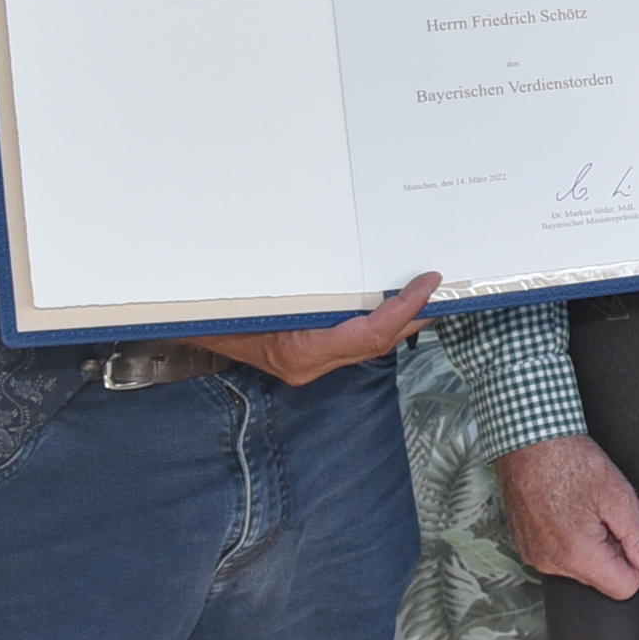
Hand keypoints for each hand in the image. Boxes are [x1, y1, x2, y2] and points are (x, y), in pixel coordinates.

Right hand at [188, 273, 436, 384]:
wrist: (196, 330)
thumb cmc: (226, 310)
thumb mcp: (267, 297)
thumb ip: (310, 294)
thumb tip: (359, 274)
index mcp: (302, 350)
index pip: (370, 335)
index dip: (405, 309)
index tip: (427, 284)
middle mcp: (311, 364)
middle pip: (379, 343)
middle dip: (415, 317)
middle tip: (442, 290)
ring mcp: (312, 365)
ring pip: (371, 346)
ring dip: (402, 321)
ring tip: (428, 296)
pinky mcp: (311, 359)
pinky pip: (355, 344)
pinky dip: (379, 325)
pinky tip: (393, 307)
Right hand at [498, 433, 638, 601]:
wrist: (529, 440)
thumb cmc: (570, 462)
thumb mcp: (619, 498)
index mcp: (577, 556)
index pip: (625, 587)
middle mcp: (552, 564)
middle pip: (603, 576)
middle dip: (618, 546)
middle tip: (616, 511)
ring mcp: (536, 555)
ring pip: (583, 564)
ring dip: (597, 540)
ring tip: (594, 506)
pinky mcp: (527, 545)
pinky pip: (561, 553)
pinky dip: (575, 536)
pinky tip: (575, 507)